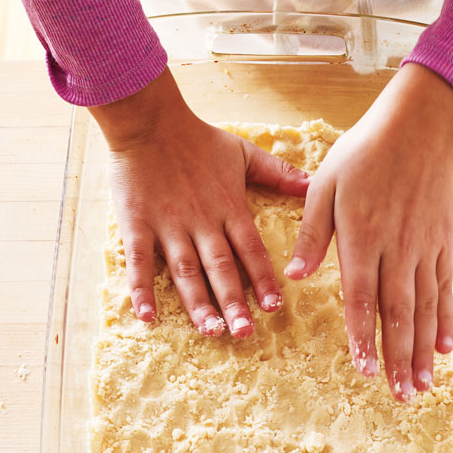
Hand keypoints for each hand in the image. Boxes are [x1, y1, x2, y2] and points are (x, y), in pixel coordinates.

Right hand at [89, 68, 308, 337]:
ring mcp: (169, 225)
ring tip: (211, 331)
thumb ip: (279, 173)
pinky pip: (139, 261)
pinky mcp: (138, 224)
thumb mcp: (244, 153)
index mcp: (229, 208)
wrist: (149, 120)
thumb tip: (314, 183)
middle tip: (245, 333)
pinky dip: (141, 288)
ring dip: (198, 303)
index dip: (263, 279)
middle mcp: (202, 222)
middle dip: (234, 302)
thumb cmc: (198, 138)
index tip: (274, 307)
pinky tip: (147, 316)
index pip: (251, 250)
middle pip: (221, 268)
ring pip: (186, 271)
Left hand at [285, 63, 452, 400]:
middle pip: (399, 313)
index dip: (364, 336)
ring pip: (425, 308)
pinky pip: (445, 288)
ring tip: (423, 385)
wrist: (417, 126)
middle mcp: (396, 249)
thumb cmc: (363, 154)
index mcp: (361, 238)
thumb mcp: (324, 185)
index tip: (364, 371)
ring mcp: (423, 248)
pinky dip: (446, 319)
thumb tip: (293, 276)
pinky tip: (445, 347)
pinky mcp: (442, 243)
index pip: (362, 298)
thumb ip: (311, 234)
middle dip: (398, 358)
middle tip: (401, 395)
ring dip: (422, 350)